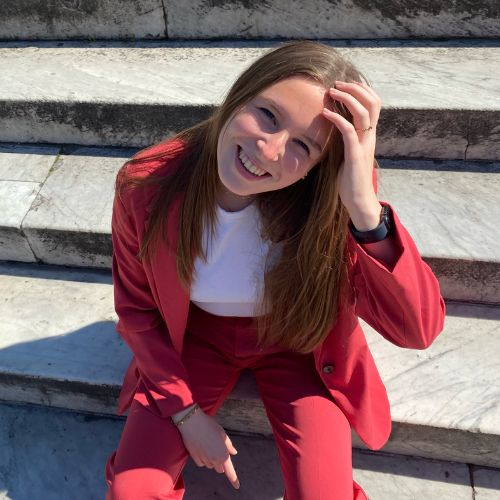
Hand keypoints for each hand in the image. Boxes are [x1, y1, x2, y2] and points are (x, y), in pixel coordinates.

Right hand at [176, 408, 239, 488]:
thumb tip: (234, 452)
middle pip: (220, 469)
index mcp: (223, 454)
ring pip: (210, 465)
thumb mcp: (222, 433)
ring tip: (207, 443)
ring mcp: (204, 460)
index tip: (237, 486)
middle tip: (217, 448)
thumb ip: (229, 446)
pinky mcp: (195, 459)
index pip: (230, 472)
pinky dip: (202, 458)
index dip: (234, 480)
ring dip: (211, 459)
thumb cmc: (209, 426)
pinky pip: (201, 463)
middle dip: (220, 462)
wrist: (192, 423)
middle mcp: (214, 460)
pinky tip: (200, 447)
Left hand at [322, 80, 381, 230]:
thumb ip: (346, 138)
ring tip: (332, 91)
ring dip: (348, 98)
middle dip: (356, 88)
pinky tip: (325, 113)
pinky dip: (337, 119)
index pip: (373, 104)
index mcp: (369, 135)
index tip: (344, 85)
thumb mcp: (348, 153)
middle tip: (337, 83)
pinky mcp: (355, 155)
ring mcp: (364, 145)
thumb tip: (334, 127)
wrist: (358, 199)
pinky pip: (349, 131)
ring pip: (364, 112)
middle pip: (372, 102)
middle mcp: (370, 136)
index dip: (361, 90)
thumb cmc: (350, 178)